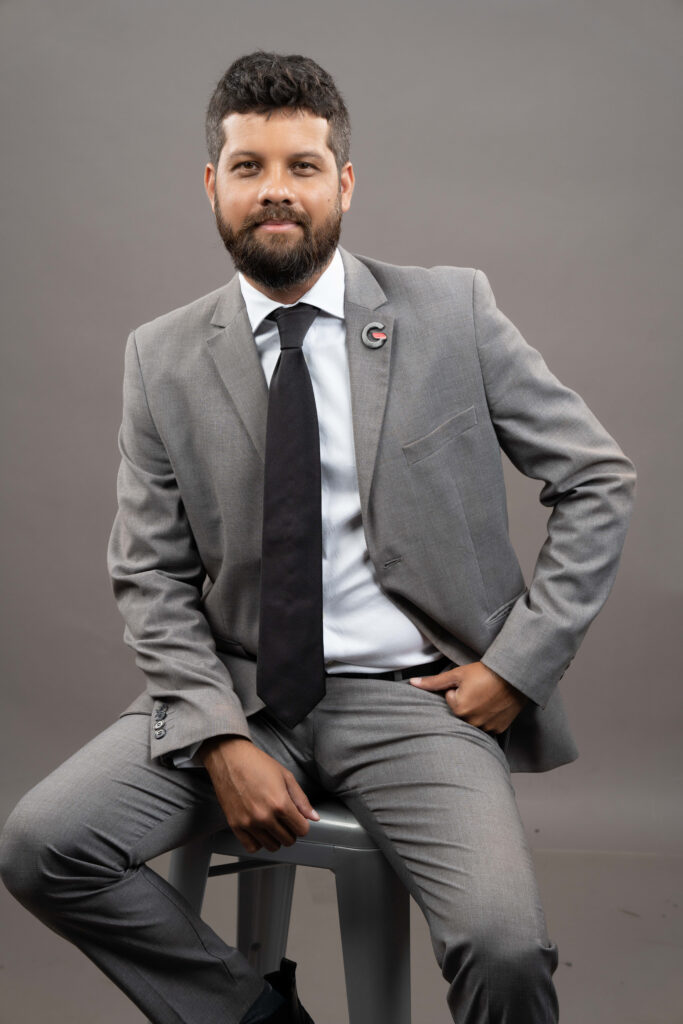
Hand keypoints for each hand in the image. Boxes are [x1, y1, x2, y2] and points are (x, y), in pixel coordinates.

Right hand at [199, 736, 319, 853]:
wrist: (229, 758)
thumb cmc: (257, 763)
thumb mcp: (286, 776)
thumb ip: (301, 799)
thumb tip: (314, 817)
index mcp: (280, 803)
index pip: (302, 830)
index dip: (302, 824)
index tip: (298, 818)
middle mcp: (265, 817)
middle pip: (288, 840)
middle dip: (290, 831)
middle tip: (285, 820)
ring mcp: (248, 823)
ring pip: (272, 846)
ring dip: (276, 838)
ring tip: (272, 824)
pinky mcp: (235, 825)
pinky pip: (252, 847)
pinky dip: (259, 842)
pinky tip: (260, 831)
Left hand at [409, 661, 526, 733]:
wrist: (514, 675)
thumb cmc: (485, 672)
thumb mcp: (457, 674)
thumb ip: (434, 682)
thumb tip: (413, 683)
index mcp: (459, 709)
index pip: (450, 699)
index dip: (458, 689)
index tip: (470, 683)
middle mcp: (472, 722)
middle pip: (460, 711)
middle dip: (466, 701)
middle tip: (479, 689)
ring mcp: (486, 727)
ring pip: (473, 719)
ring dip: (477, 710)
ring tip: (487, 696)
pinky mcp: (498, 729)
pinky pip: (487, 725)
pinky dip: (489, 716)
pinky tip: (495, 705)